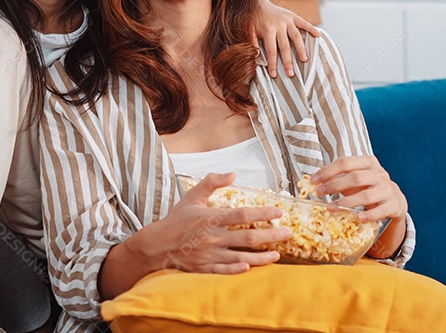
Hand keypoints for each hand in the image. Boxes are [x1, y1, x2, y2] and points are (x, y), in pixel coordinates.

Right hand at [138, 173, 289, 273]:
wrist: (157, 245)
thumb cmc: (177, 219)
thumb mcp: (193, 196)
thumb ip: (212, 182)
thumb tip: (232, 175)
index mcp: (210, 219)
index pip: (242, 216)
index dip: (262, 214)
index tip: (279, 212)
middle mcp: (213, 238)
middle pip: (248, 238)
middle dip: (271, 236)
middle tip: (288, 234)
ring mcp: (210, 255)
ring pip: (242, 257)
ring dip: (262, 257)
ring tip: (278, 254)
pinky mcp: (206, 268)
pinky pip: (226, 270)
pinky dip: (239, 269)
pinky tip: (251, 267)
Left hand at [254, 0, 319, 77]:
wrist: (257, 3)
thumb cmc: (252, 20)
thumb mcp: (249, 30)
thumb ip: (253, 41)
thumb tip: (255, 55)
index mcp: (267, 30)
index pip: (271, 50)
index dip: (272, 63)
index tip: (274, 75)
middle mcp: (278, 25)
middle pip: (284, 46)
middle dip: (287, 61)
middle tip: (291, 74)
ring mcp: (286, 20)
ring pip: (296, 36)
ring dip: (301, 48)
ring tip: (305, 59)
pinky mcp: (292, 16)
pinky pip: (303, 23)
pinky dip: (311, 29)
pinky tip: (318, 36)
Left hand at [310, 155, 406, 223]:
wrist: (394, 199)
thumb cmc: (368, 186)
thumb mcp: (356, 178)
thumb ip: (339, 178)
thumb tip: (314, 182)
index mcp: (368, 162)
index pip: (345, 162)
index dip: (327, 171)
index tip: (313, 180)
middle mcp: (379, 174)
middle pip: (355, 178)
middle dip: (334, 185)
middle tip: (319, 193)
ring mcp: (387, 189)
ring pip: (366, 195)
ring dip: (346, 202)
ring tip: (331, 208)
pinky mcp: (393, 205)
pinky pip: (380, 211)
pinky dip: (368, 215)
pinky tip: (357, 217)